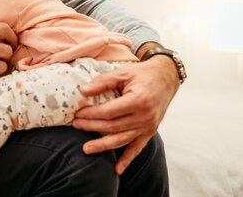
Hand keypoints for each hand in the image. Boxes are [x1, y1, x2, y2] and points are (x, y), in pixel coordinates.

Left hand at [73, 55, 179, 174]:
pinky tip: (116, 169)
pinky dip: (127, 159)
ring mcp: (149, 126)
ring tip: (86, 148)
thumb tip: (83, 91)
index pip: (109, 112)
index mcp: (138, 100)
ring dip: (103, 145)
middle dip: (92, 127)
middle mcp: (145, 116)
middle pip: (113, 127)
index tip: (77, 113)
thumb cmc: (142, 74)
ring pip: (122, 140)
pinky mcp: (150, 131)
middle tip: (76, 125)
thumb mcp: (122, 73)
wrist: (166, 78)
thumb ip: (103, 82)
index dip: (91, 114)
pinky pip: (137, 148)